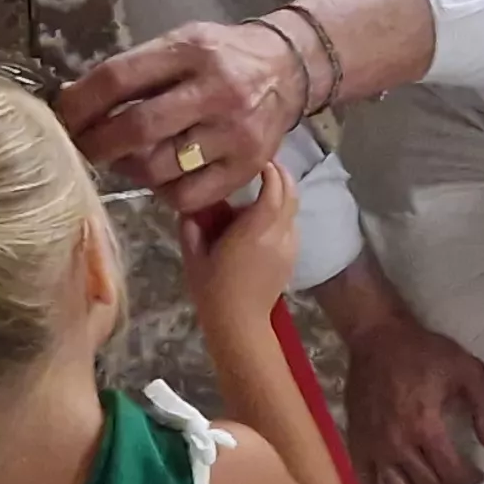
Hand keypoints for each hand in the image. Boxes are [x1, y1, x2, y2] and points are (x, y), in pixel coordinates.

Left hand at [58, 20, 312, 212]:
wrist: (289, 69)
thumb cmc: (223, 56)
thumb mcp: (181, 44)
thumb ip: (135, 70)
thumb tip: (73, 101)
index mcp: (192, 51)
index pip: (119, 79)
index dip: (80, 104)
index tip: (59, 119)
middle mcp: (217, 91)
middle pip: (137, 127)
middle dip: (95, 144)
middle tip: (79, 151)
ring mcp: (234, 133)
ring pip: (159, 167)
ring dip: (128, 169)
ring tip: (123, 161)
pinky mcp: (247, 166)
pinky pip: (187, 195)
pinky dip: (162, 191)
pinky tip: (161, 176)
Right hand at [179, 166, 298, 324]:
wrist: (240, 324)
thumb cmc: (213, 290)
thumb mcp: (194, 255)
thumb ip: (191, 225)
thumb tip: (190, 204)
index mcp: (256, 230)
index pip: (274, 188)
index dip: (270, 169)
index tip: (257, 158)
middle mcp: (279, 235)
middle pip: (291, 194)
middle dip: (281, 175)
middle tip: (264, 165)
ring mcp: (290, 247)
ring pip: (293, 209)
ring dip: (282, 194)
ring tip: (261, 190)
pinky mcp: (292, 257)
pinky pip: (291, 226)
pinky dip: (282, 213)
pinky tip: (262, 219)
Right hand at [339, 312, 483, 483]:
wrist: (376, 337)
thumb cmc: (424, 351)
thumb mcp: (469, 370)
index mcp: (426, 425)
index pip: (452, 470)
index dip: (470, 481)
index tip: (480, 479)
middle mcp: (398, 443)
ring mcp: (375, 447)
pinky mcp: (358, 444)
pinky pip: (365, 483)